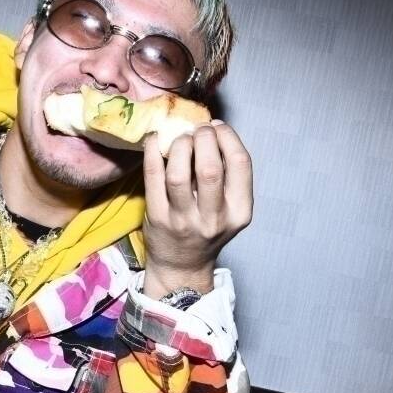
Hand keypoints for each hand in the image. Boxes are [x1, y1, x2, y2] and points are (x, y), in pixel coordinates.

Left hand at [141, 121, 253, 298]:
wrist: (182, 265)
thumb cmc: (207, 227)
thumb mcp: (230, 208)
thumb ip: (228, 175)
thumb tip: (212, 129)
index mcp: (239, 211)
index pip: (240, 163)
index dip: (228, 137)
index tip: (216, 127)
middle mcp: (214, 218)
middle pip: (210, 167)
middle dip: (203, 138)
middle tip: (197, 130)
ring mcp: (183, 220)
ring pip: (178, 173)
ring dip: (178, 145)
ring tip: (179, 138)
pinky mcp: (158, 218)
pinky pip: (152, 178)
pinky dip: (152, 152)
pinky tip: (154, 140)